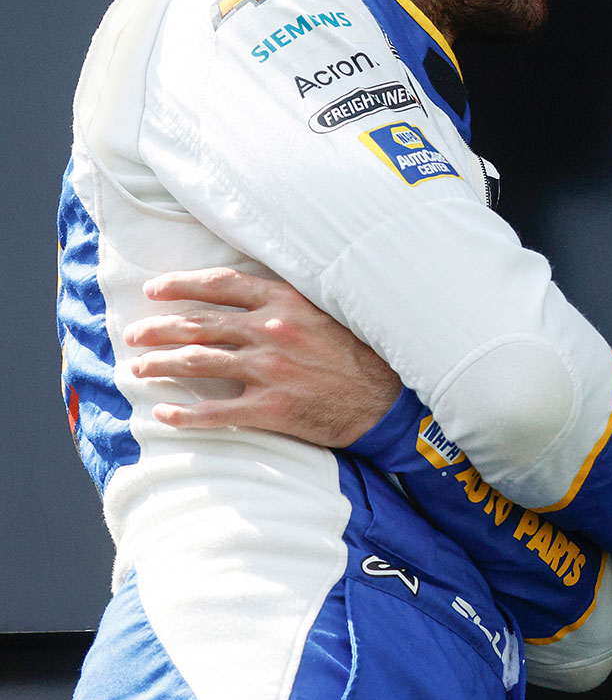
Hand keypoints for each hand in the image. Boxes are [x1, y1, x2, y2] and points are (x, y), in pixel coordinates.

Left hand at [124, 267, 402, 447]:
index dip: (181, 285)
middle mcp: (273, 331)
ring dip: (159, 365)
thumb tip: (249, 291)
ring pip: (198, 363)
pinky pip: (215, 411)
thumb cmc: (361, 353)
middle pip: (199, 324)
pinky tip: (163, 413)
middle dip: (158, 328)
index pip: (220, 285)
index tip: (154, 290)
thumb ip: (289, 300)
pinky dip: (184, 414)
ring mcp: (269, 370)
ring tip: (137, 368)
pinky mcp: (271, 408)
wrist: (388, 400)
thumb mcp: (330, 310)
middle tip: (135, 333)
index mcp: (286, 302)